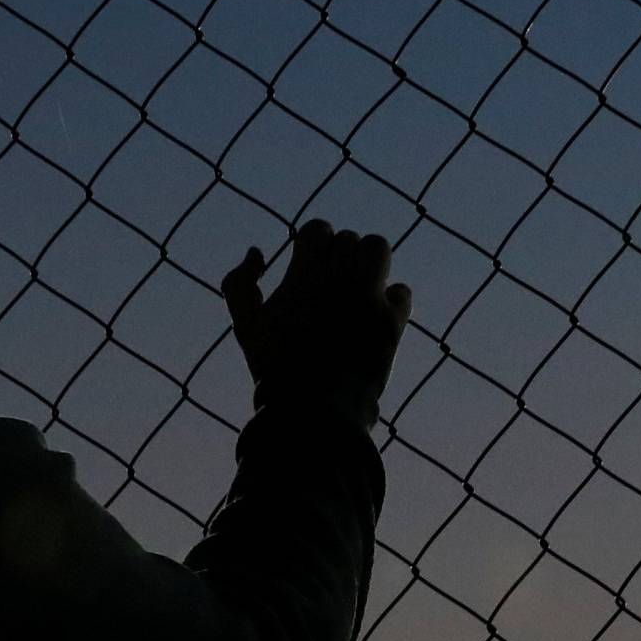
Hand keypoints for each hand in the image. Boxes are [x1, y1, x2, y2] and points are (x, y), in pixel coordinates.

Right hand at [220, 220, 412, 409]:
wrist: (314, 411)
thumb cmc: (275, 368)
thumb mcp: (245, 327)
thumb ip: (239, 284)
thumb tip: (258, 252)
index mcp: (302, 277)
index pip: (318, 229)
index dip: (314, 243)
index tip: (311, 266)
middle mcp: (337, 282)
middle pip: (348, 239)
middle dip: (341, 257)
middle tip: (334, 284)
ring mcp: (367, 300)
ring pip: (378, 249)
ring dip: (370, 262)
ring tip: (360, 285)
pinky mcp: (391, 323)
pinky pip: (402, 291)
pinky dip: (392, 299)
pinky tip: (376, 315)